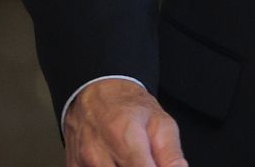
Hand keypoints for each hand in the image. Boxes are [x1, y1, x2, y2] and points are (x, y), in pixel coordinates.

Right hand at [63, 79, 187, 166]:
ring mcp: (82, 162)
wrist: (96, 93)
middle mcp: (98, 153)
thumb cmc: (128, 107)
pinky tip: (117, 162)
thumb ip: (172, 156)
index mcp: (124, 137)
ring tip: (132, 160)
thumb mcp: (161, 123)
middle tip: (147, 161)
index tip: (158, 166)